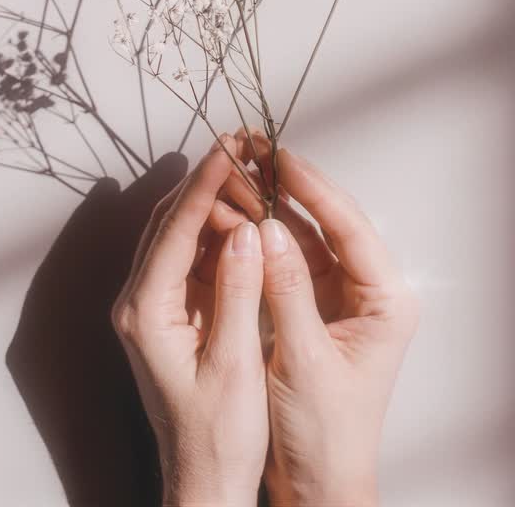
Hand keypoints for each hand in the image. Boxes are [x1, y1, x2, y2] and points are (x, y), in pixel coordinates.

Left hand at [112, 136, 268, 506]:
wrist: (204, 481)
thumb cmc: (218, 436)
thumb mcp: (235, 363)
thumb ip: (239, 292)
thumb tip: (246, 230)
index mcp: (145, 312)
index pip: (174, 229)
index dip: (204, 184)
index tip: (230, 148)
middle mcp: (137, 303)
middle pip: (167, 221)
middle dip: (203, 180)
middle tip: (240, 144)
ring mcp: (150, 307)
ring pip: (175, 233)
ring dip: (209, 201)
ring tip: (246, 168)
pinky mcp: (168, 314)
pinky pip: (187, 256)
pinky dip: (212, 230)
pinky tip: (241, 214)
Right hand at [213, 135, 419, 506]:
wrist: (318, 484)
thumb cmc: (324, 435)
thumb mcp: (302, 360)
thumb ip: (286, 290)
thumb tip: (266, 228)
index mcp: (387, 302)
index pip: (351, 228)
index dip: (313, 189)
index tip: (280, 157)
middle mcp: (369, 291)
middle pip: (329, 223)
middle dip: (290, 187)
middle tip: (254, 150)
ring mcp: (341, 297)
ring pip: (305, 236)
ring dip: (272, 206)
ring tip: (239, 171)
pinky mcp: (314, 306)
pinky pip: (289, 259)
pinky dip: (264, 237)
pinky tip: (237, 214)